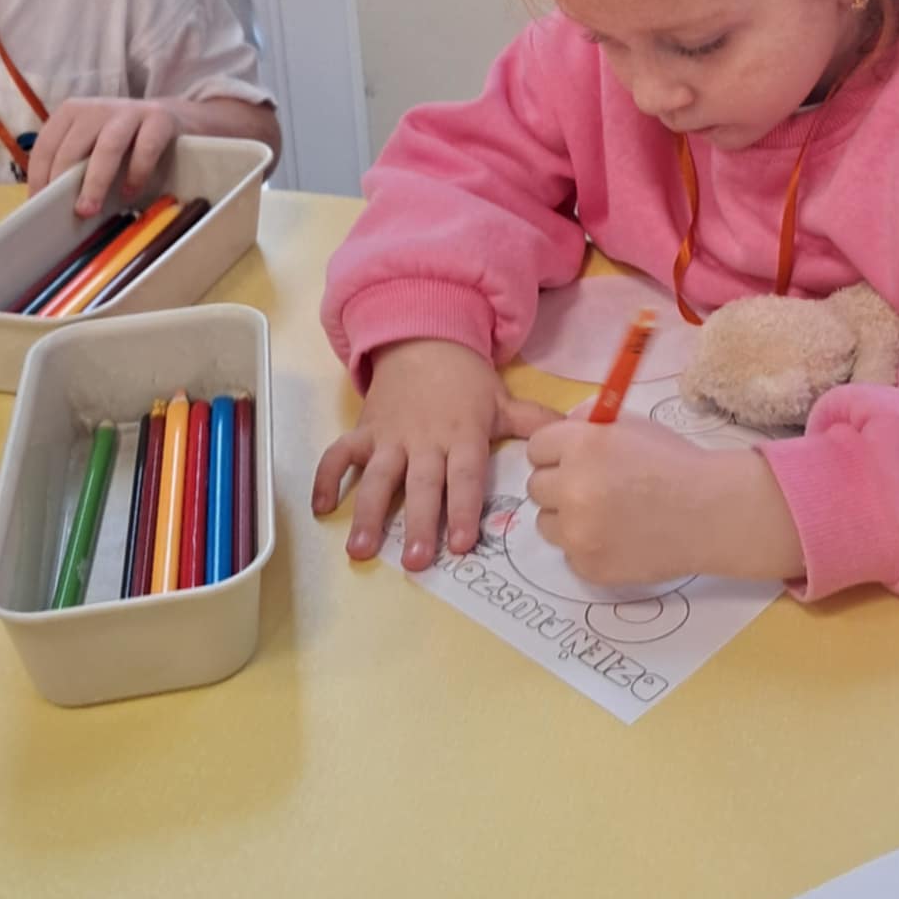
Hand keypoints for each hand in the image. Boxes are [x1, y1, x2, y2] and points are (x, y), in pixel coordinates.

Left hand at [26, 97, 179, 214]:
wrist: (176, 117)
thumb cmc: (127, 140)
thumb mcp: (95, 143)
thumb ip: (76, 163)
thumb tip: (51, 202)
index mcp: (73, 112)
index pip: (47, 144)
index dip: (39, 176)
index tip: (39, 204)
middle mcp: (98, 108)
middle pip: (73, 147)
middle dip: (64, 183)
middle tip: (65, 213)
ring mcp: (130, 111)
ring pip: (107, 147)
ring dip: (95, 182)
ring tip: (89, 209)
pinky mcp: (160, 119)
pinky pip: (146, 148)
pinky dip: (136, 173)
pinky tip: (130, 192)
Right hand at [312, 340, 559, 567]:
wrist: (424, 337)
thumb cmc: (466, 381)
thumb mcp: (502, 398)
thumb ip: (534, 423)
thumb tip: (577, 436)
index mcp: (462, 435)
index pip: (465, 477)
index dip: (463, 510)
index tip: (462, 544)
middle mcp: (425, 440)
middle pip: (421, 485)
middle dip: (417, 523)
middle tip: (414, 561)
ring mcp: (390, 436)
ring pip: (376, 477)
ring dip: (366, 513)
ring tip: (359, 550)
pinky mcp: (364, 430)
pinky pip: (339, 454)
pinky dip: (326, 478)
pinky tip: (321, 509)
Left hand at [524, 420, 802, 587]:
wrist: (711, 512)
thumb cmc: (675, 463)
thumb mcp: (632, 426)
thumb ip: (590, 424)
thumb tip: (562, 430)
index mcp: (581, 446)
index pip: (537, 448)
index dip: (557, 452)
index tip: (575, 459)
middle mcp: (571, 488)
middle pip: (535, 487)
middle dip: (559, 485)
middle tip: (592, 488)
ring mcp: (577, 532)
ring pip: (546, 523)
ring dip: (566, 518)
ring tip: (605, 515)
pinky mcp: (587, 566)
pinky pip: (569, 553)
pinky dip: (586, 546)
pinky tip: (618, 538)